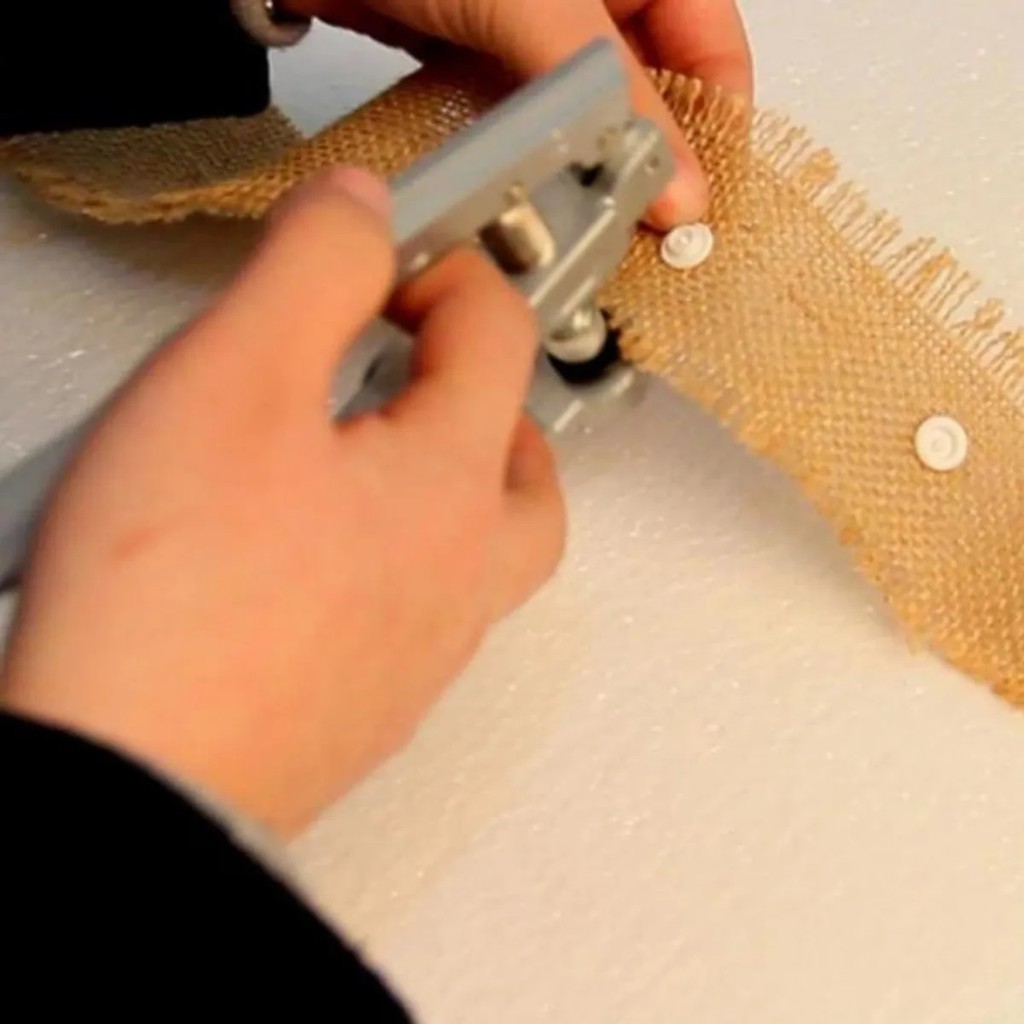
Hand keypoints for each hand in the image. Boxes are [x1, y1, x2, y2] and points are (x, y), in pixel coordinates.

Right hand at [0, 169, 565, 838]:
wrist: (136, 782)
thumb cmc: (174, 609)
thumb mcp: (235, 379)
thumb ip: (313, 271)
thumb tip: (360, 213)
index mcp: (449, 485)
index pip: (498, 337)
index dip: (450, 270)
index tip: (391, 257)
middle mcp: (457, 576)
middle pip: (530, 471)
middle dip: (492, 397)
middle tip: (435, 365)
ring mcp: (422, 651)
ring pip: (489, 553)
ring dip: (461, 485)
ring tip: (386, 453)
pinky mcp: (370, 704)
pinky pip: (426, 617)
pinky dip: (403, 563)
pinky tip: (326, 557)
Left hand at [284, 0, 752, 229]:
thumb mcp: (542, 5)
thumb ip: (616, 98)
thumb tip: (679, 188)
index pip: (715, 53)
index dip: (712, 132)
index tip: (691, 208)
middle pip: (656, 92)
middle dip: (645, 156)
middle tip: (636, 225)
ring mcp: (543, 25)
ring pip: (592, 112)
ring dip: (587, 162)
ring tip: (584, 217)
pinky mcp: (490, 54)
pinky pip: (531, 115)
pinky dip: (533, 152)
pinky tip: (530, 186)